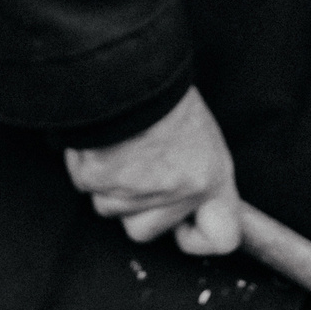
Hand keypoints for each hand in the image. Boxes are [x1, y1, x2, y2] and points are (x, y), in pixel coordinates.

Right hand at [61, 86, 240, 255]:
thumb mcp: (200, 136)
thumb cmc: (165, 97)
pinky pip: (87, 186)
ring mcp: (134, 190)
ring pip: (111, 209)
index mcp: (211, 178)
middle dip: (136, 208)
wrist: (129, 71)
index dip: (199, 237)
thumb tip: (185, 205)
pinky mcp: (97, 180)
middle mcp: (178, 191)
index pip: (223, 238)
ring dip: (111, 185)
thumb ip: (195, 176)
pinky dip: (88, 167)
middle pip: (145, 232)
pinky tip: (102, 141)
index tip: (186, 225)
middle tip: (140, 167)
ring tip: (122, 146)